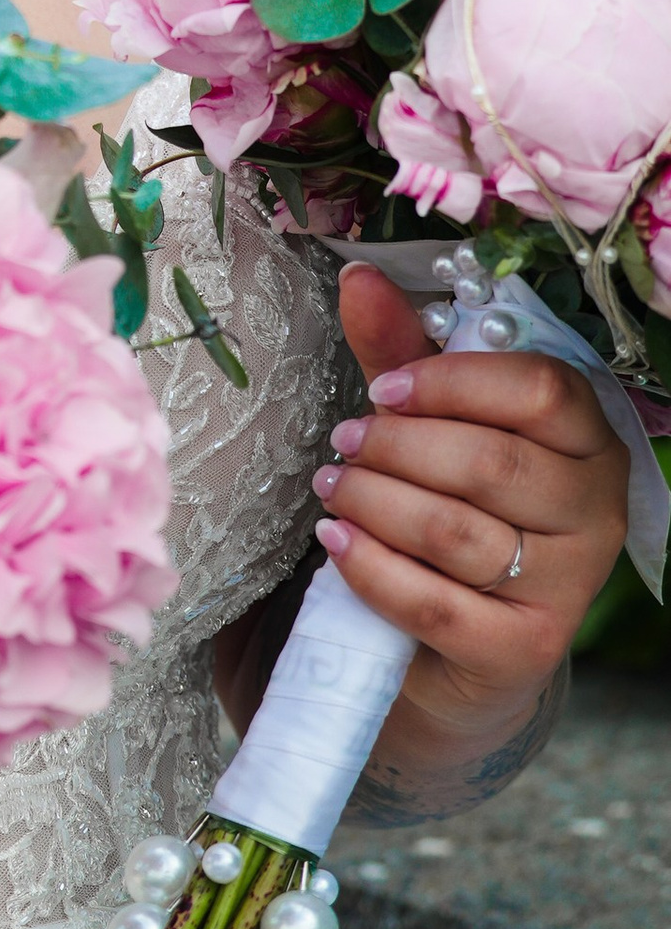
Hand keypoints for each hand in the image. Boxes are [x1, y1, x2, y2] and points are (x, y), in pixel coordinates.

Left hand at [321, 265, 628, 762]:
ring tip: (331, 486)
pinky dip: (371, 568)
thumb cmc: (452, 508)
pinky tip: (334, 542)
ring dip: (375, 502)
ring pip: (457, 532)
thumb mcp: (431, 425)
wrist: (457, 646)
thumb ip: (402, 352)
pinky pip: (435, 603)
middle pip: (492, 462)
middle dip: (398, 445)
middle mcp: (595, 514)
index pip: (543, 392)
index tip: (386, 387)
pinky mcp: (522, 652)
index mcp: (589, 442)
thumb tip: (358, 276)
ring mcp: (567, 589)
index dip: (455, 381)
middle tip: (344, 440)